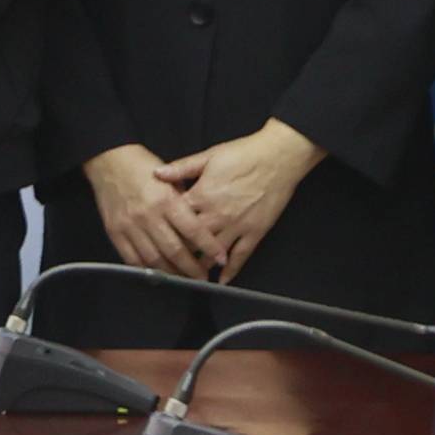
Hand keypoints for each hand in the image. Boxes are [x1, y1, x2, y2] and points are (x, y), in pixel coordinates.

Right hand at [82, 143, 213, 278]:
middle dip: (192, 268)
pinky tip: (158, 274)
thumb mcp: (171, 177)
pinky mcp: (115, 232)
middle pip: (175, 250)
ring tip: (184, 279)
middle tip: (203, 277)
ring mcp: (130, 226)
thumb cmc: (143, 166)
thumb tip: (200, 226)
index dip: (209, 247)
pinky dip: (147, 269)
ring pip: (154, 259)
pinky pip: (132, 258)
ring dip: (172, 273)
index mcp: (166, 200)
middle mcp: (148, 216)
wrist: (108, 161)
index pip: (193, 230)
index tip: (221, 259)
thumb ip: (184, 202)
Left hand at [164, 121, 321, 278]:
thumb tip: (156, 174)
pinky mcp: (255, 232)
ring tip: (188, 276)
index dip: (164, 229)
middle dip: (178, 254)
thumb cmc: (244, 154)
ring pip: (213, 253)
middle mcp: (217, 215)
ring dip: (200, 266)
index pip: (175, 219)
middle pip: (190, 241)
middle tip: (166, 265)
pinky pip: (241, 256)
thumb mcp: (208, 156)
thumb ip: (181, 168)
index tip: (155, 239)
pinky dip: (230, 271)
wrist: (279, 157)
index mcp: (202, 196)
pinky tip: (221, 280)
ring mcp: (237, 226)